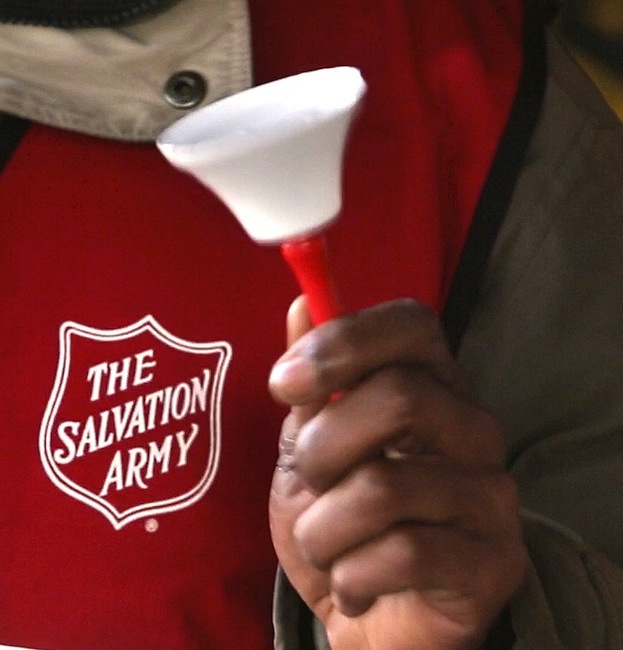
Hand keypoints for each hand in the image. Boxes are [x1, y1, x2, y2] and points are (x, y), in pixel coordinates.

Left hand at [269, 297, 526, 649]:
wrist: (369, 615)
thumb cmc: (340, 521)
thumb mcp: (310, 446)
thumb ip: (313, 381)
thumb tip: (302, 305)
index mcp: (430, 388)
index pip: (412, 325)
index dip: (344, 340)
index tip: (285, 382)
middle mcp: (473, 429)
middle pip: (399, 397)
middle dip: (323, 448)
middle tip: (311, 482)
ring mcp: (491, 495)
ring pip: (384, 487)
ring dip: (324, 528)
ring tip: (329, 544)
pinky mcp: (494, 562)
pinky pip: (402, 554)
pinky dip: (349, 577)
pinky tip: (355, 584)